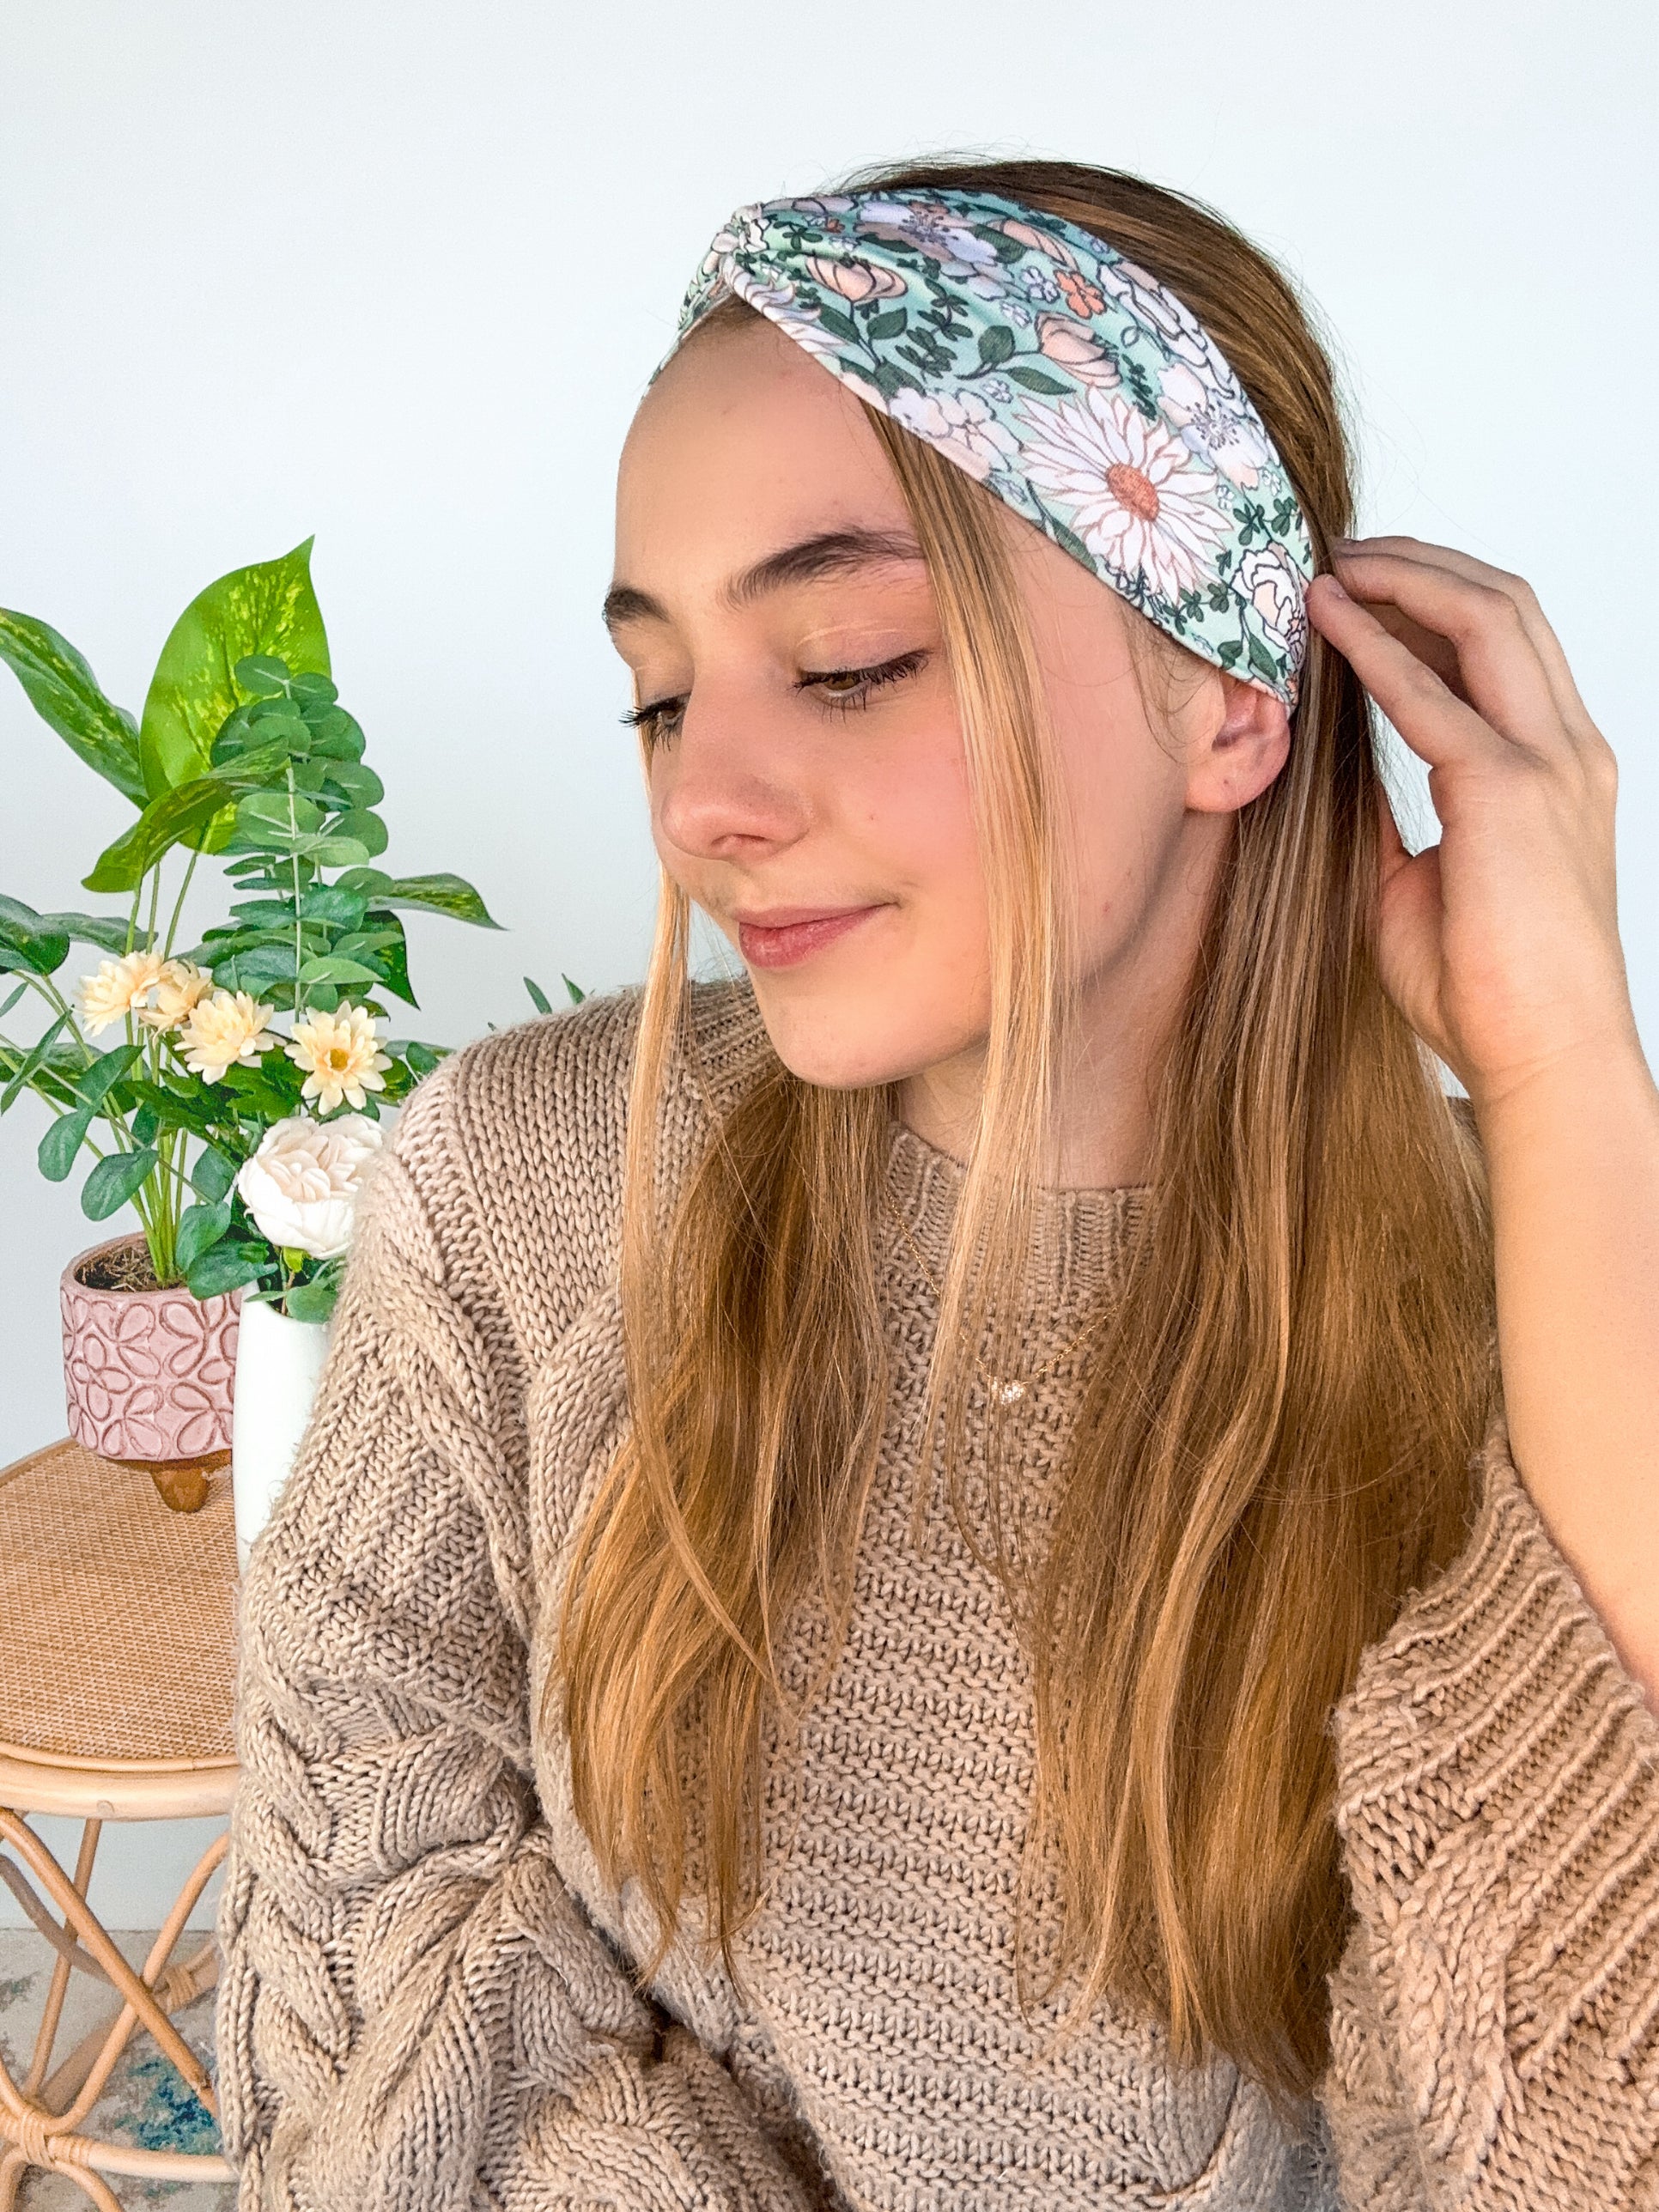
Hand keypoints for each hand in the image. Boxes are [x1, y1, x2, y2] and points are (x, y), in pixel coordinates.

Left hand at [1305, 536, 1637, 1115]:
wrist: (1539, 1058)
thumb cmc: (1485, 989)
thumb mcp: (1412, 883)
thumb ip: (1381, 819)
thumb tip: (1325, 775)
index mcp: (1556, 768)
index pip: (1505, 644)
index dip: (1433, 598)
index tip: (1360, 582)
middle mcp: (1566, 749)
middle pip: (1505, 605)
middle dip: (1421, 563)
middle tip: (1339, 548)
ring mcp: (1547, 763)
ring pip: (1486, 618)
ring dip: (1403, 578)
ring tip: (1329, 562)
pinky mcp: (1508, 792)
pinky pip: (1431, 693)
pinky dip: (1373, 646)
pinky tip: (1325, 622)